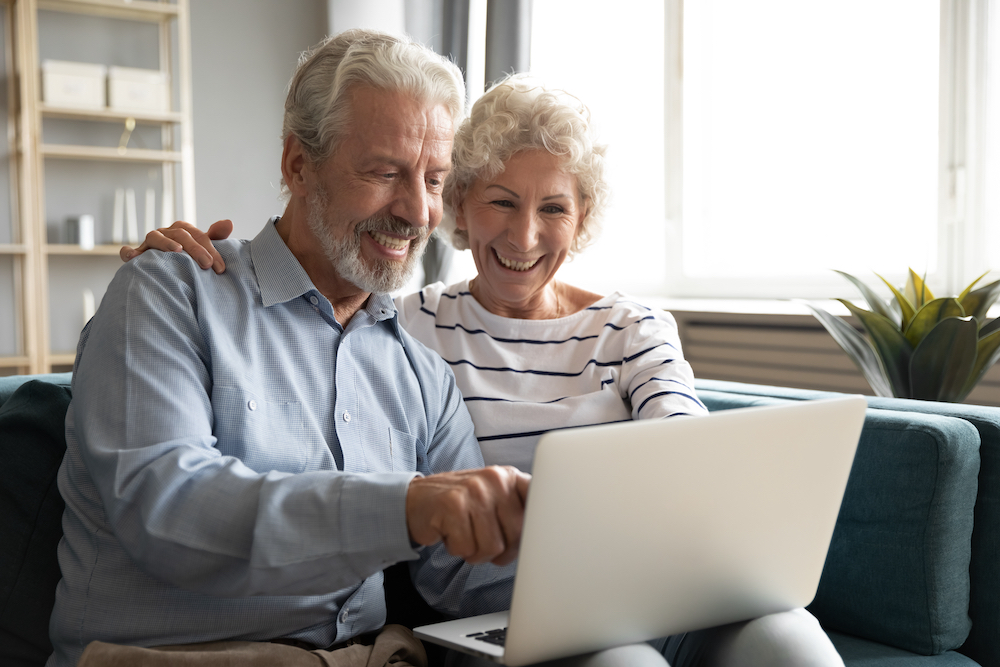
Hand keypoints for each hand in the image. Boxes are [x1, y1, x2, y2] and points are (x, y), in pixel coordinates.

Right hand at [120, 219, 233, 273]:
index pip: (199, 235)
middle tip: (207, 264)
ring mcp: (150, 243)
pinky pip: (128, 252)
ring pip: (156, 237)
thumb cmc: (187, 257)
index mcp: (183, 231)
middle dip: (195, 249)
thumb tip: (229, 222)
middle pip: (181, 235)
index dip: (211, 250)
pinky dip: (128, 252)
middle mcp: (166, 233)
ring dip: (166, 243)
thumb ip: (215, 236)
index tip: (219, 268)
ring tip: (177, 251)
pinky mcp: (136, 254)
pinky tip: (133, 258)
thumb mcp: (202, 247)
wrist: (164, 267)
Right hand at [406, 466, 529, 565]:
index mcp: (509, 477)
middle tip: (485, 544)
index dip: (539, 527)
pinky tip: (450, 534)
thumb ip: (517, 511)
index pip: (539, 501)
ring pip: (492, 547)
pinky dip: (458, 549)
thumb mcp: (493, 499)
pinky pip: (466, 548)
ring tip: (466, 536)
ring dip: (477, 552)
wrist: (417, 500)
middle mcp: (494, 479)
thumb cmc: (461, 506)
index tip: (537, 540)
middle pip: (517, 535)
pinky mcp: (452, 505)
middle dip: (502, 550)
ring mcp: (473, 490)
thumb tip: (544, 537)